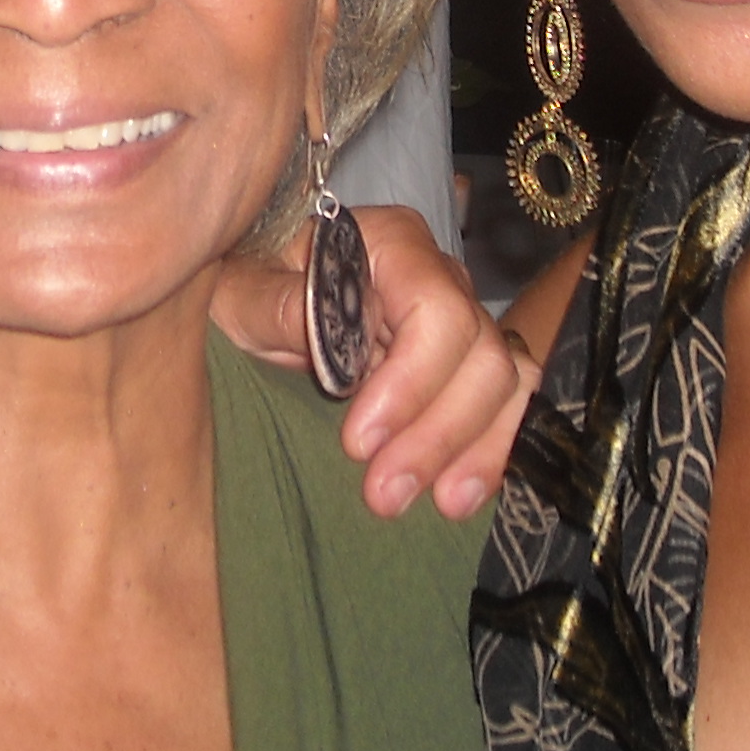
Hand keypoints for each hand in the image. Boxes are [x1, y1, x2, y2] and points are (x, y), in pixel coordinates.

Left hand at [210, 203, 533, 521]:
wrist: (258, 298)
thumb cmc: (250, 283)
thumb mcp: (242, 292)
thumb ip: (279, 307)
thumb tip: (329, 334)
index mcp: (392, 245)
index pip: (437, 310)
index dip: (411, 381)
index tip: (359, 441)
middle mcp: (442, 279)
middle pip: (481, 354)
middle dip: (439, 432)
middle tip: (384, 493)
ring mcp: (463, 325)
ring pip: (506, 384)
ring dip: (474, 450)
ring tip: (439, 505)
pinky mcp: (466, 371)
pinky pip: (507, 408)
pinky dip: (489, 454)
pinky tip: (458, 496)